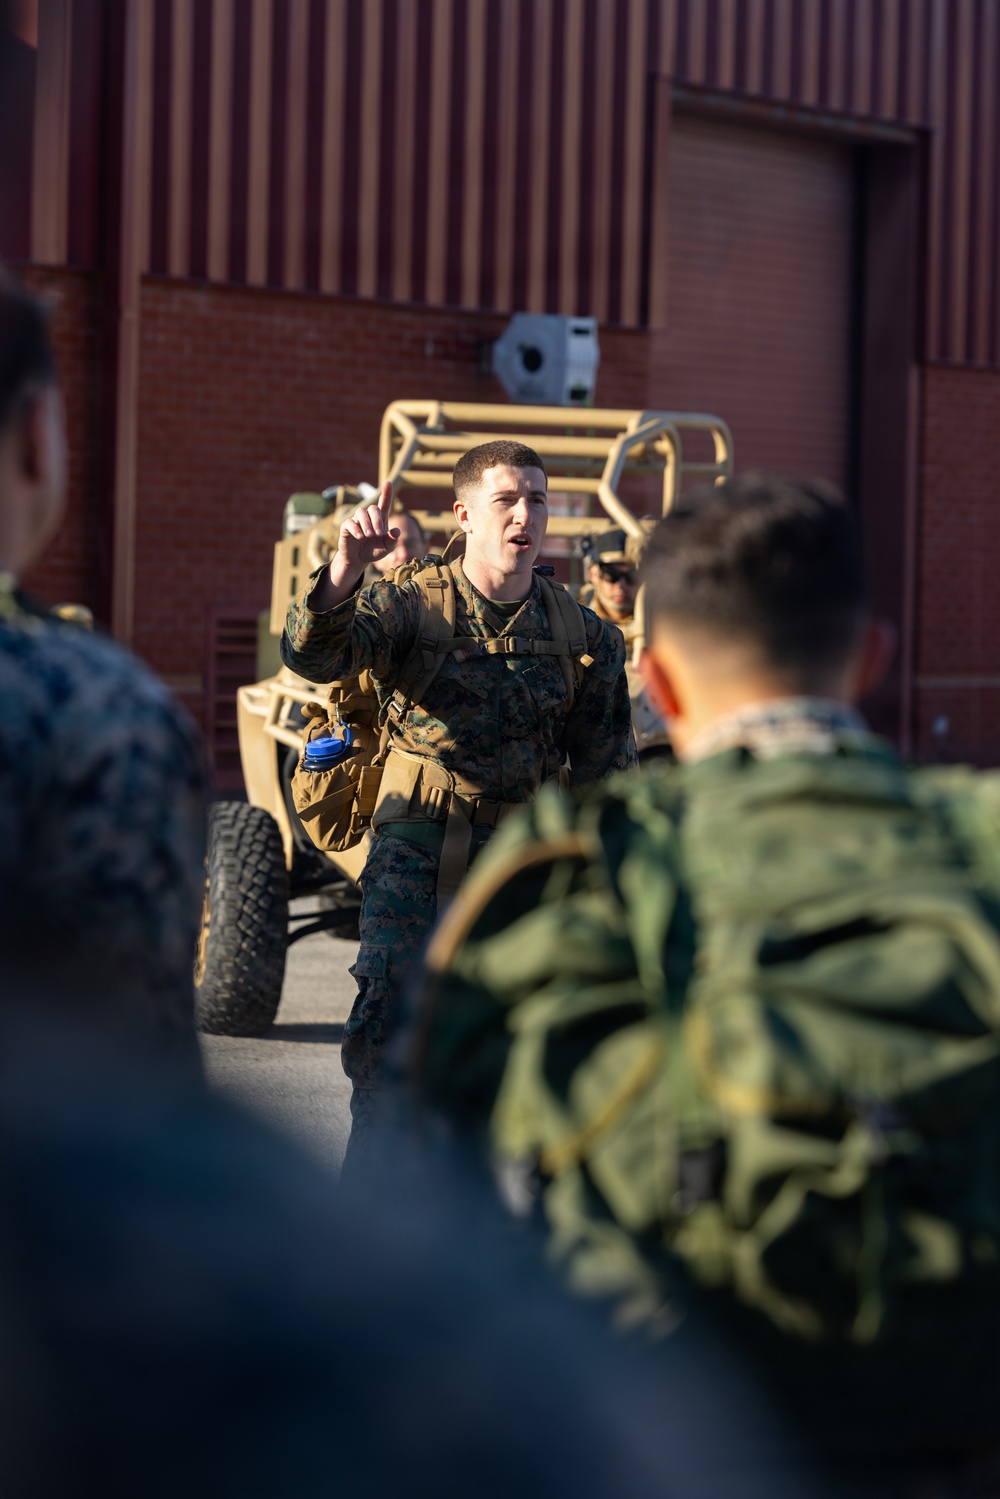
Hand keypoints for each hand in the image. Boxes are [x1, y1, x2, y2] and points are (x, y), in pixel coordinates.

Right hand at [306, 481, 400, 611]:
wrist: (358, 560)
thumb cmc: (374, 551)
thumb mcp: (386, 548)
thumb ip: (392, 540)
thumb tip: (396, 530)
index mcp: (380, 520)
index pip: (384, 503)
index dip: (386, 493)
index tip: (388, 483)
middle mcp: (368, 517)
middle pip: (373, 509)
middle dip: (377, 520)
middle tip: (379, 534)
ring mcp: (357, 521)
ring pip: (361, 513)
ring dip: (366, 523)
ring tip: (369, 536)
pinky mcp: (346, 527)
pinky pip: (350, 523)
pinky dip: (356, 529)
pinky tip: (360, 537)